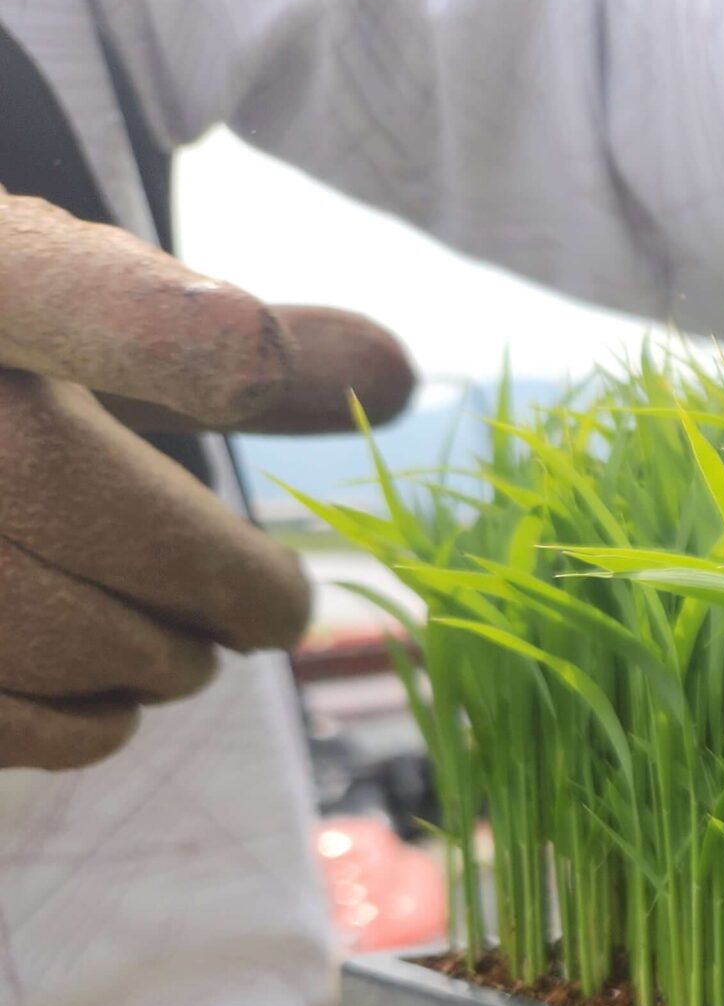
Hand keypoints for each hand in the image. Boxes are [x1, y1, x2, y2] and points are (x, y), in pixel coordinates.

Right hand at [0, 193, 414, 770]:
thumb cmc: (11, 384)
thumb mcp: (91, 321)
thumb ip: (239, 344)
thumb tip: (402, 377)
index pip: (37, 277)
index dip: (135, 315)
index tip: (248, 349)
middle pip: (61, 485)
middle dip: (207, 578)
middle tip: (271, 611)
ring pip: (29, 616)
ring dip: (149, 662)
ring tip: (183, 654)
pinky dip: (78, 727)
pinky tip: (112, 707)